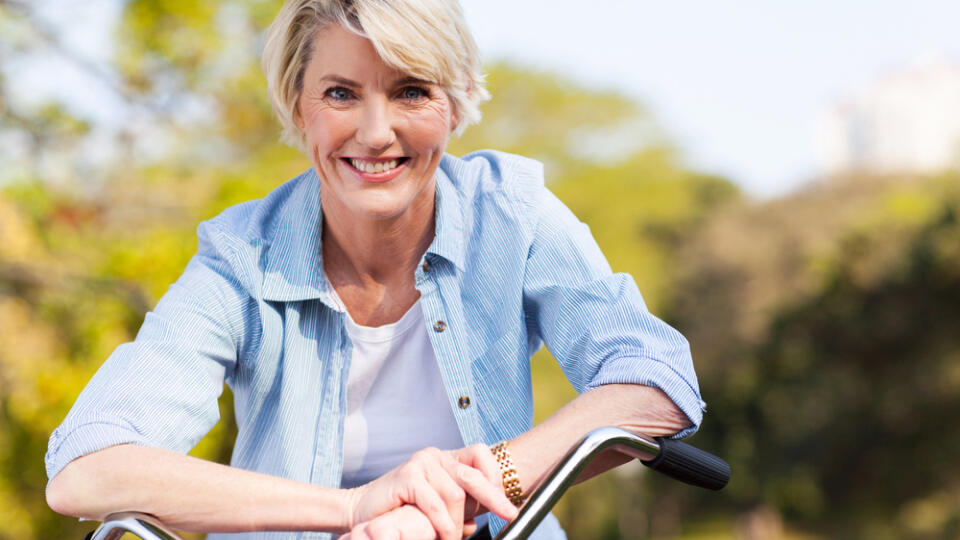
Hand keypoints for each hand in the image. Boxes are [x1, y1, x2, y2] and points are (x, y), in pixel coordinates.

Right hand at [347, 445, 516, 539]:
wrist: (361, 512)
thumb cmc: (398, 510)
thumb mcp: (434, 509)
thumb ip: (455, 511)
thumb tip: (473, 523)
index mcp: (445, 459)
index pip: (481, 455)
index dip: (496, 476)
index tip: (505, 501)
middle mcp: (435, 456)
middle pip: (474, 474)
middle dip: (494, 498)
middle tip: (509, 516)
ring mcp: (421, 463)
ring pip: (457, 495)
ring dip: (458, 524)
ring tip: (452, 539)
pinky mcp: (408, 476)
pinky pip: (436, 504)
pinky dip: (443, 525)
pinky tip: (443, 537)